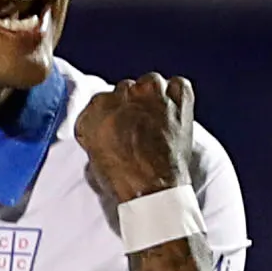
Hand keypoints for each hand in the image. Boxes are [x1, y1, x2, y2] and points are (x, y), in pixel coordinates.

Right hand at [76, 73, 195, 204]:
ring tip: (156, 118)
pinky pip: (178, 84)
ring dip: (153, 97)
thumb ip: (96, 132)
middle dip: (132, 105)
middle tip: (139, 125)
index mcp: (96, 108)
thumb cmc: (122, 178)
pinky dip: (176, 95)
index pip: (102, 100)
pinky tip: (173, 110)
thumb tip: (106, 128)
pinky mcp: (177, 98)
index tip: (119, 125)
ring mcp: (151, 93)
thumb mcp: (93, 155)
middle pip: (125, 89)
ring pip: (150, 82)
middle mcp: (122, 94)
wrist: (153, 188)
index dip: (113, 114)